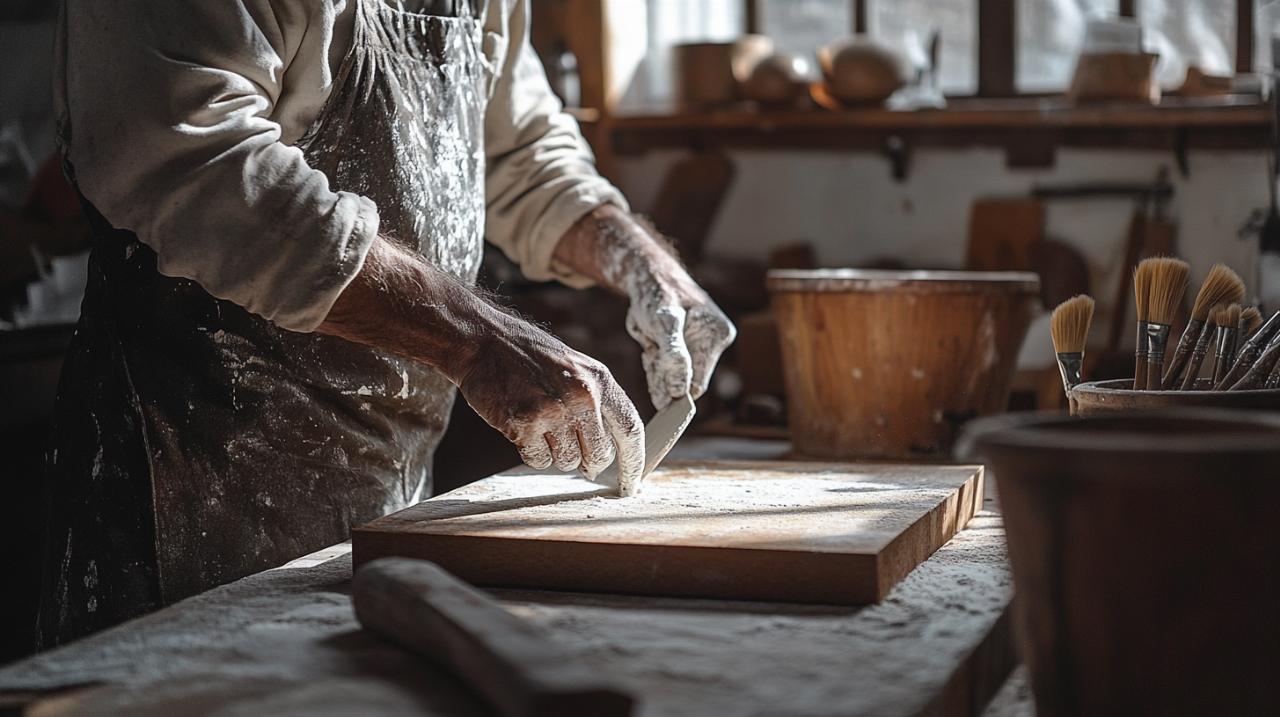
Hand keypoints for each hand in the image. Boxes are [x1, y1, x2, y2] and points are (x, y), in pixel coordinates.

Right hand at [457, 319, 646, 493]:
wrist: (484, 342)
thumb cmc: (530, 357)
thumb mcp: (576, 368)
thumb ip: (597, 404)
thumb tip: (607, 453)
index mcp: (599, 380)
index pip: (630, 428)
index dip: (635, 460)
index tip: (632, 483)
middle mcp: (581, 396)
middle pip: (600, 454)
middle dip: (588, 460)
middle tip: (569, 442)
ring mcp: (552, 412)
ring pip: (568, 461)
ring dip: (555, 452)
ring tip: (540, 422)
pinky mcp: (523, 424)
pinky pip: (539, 460)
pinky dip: (532, 451)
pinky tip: (523, 426)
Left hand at [625, 265, 735, 409]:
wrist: (649, 274)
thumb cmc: (655, 294)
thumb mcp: (662, 323)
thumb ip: (673, 355)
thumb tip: (679, 391)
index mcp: (717, 334)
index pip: (697, 383)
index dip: (673, 390)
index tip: (653, 376)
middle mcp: (717, 340)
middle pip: (687, 379)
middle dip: (664, 371)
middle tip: (650, 350)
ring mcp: (705, 342)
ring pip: (678, 373)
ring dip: (659, 364)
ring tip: (652, 342)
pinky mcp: (692, 342)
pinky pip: (673, 364)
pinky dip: (659, 359)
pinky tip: (653, 344)